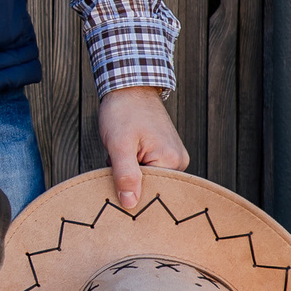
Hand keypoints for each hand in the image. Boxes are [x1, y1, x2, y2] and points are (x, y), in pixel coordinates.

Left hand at [97, 87, 189, 203]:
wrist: (128, 86)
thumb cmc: (123, 111)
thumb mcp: (119, 145)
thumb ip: (125, 175)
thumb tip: (130, 204)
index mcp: (172, 160)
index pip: (152, 192)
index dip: (131, 193)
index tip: (113, 189)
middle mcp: (178, 160)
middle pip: (151, 186)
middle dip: (129, 182)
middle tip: (112, 167)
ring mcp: (172, 155)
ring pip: (146, 177)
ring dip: (128, 173)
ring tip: (117, 158)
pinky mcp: (163, 151)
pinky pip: (147, 168)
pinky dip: (131, 166)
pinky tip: (121, 157)